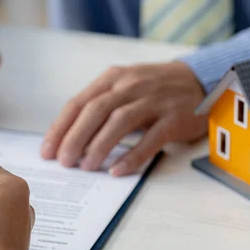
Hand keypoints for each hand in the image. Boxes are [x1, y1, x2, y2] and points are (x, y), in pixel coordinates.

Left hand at [41, 61, 205, 174]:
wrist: (202, 78)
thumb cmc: (153, 89)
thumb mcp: (123, 87)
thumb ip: (98, 107)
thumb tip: (68, 139)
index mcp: (112, 79)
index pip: (78, 103)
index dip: (60, 128)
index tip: (47, 151)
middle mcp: (131, 85)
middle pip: (95, 111)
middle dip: (75, 138)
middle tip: (63, 162)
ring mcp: (154, 100)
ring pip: (119, 122)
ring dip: (99, 146)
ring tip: (86, 167)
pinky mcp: (174, 117)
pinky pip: (150, 139)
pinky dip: (132, 156)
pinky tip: (117, 170)